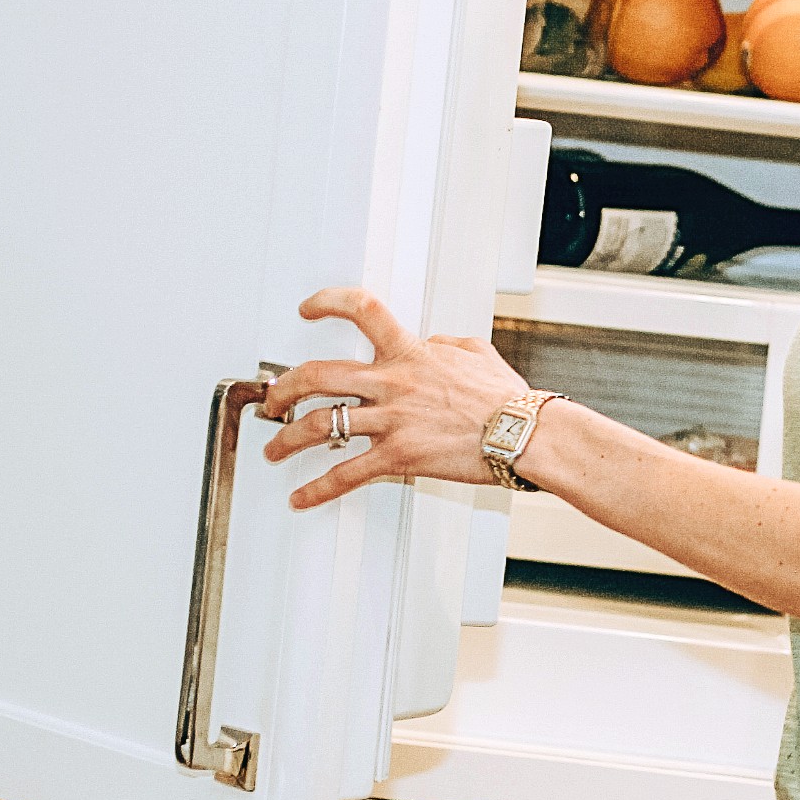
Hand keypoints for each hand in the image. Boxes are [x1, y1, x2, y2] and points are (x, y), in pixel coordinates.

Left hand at [260, 288, 533, 508]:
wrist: (525, 434)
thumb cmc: (508, 399)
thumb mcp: (476, 352)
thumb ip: (443, 343)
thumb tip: (428, 343)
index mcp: (411, 352)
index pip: (361, 310)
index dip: (328, 303)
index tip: (308, 309)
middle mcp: (394, 382)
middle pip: (318, 375)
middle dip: (284, 388)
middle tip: (273, 399)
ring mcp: (392, 420)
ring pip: (320, 425)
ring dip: (287, 439)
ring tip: (275, 449)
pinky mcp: (399, 458)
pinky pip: (346, 474)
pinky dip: (317, 489)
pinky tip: (302, 496)